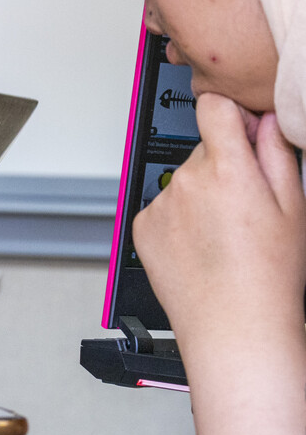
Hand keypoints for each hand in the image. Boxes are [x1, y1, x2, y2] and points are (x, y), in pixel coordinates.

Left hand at [134, 96, 305, 350]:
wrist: (233, 325)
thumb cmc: (269, 276)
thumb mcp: (293, 207)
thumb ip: (277, 154)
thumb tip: (267, 121)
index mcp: (227, 169)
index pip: (214, 108)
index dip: (232, 115)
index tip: (244, 133)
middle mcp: (186, 181)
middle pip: (203, 150)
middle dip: (224, 166)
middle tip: (247, 207)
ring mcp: (161, 204)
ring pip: (184, 181)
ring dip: (202, 195)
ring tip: (226, 235)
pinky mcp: (143, 226)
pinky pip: (164, 208)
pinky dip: (180, 219)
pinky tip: (203, 246)